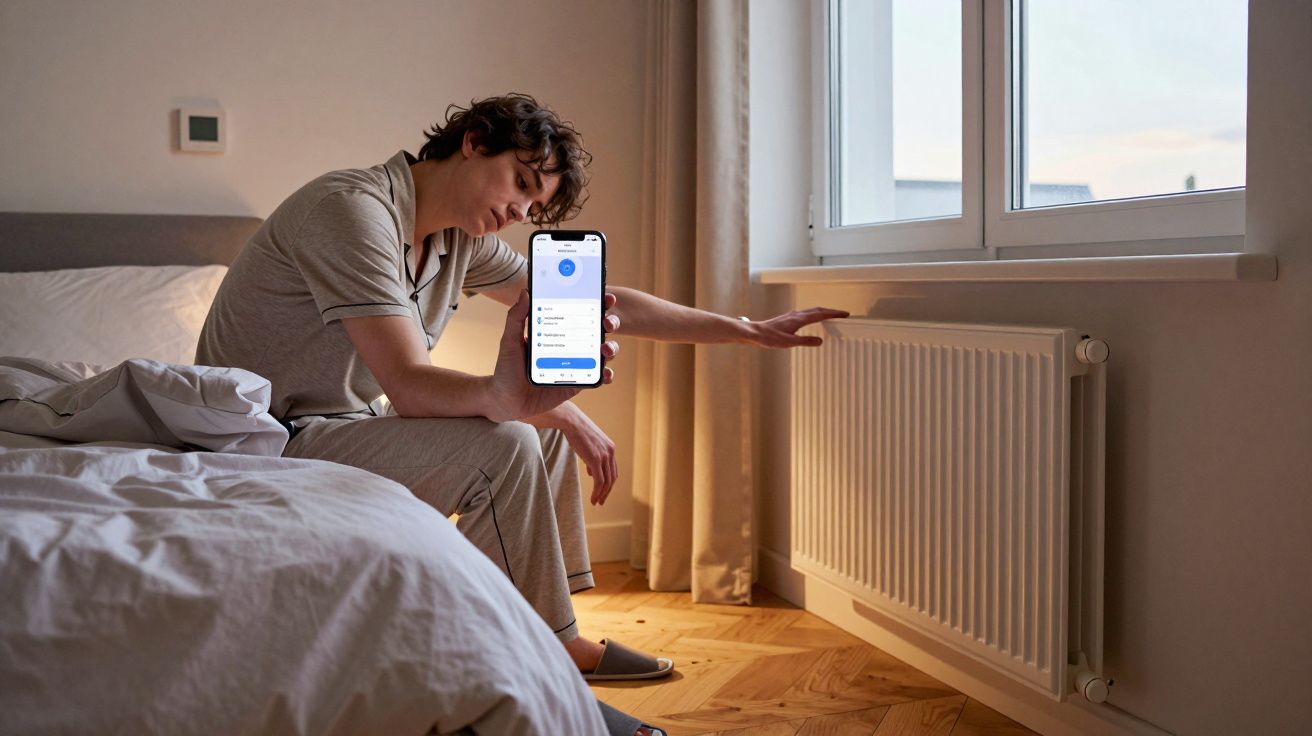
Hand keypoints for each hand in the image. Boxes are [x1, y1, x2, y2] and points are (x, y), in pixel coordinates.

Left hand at [486, 291, 616, 421]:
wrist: (506, 400)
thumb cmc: (507, 368)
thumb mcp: (510, 340)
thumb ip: (516, 317)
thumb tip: (525, 292)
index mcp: (557, 331)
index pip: (580, 312)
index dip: (596, 303)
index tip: (606, 296)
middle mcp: (570, 345)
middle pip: (597, 330)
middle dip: (610, 322)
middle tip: (607, 322)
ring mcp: (576, 364)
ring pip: (602, 352)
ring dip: (611, 347)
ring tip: (606, 349)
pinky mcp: (577, 383)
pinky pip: (597, 377)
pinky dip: (606, 374)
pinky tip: (605, 372)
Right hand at [560, 407, 618, 504]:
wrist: (571, 421)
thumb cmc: (576, 432)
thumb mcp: (588, 445)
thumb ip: (593, 458)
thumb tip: (592, 472)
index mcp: (610, 448)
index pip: (613, 470)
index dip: (609, 483)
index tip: (602, 492)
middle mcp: (610, 452)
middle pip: (612, 478)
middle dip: (607, 491)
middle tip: (600, 501)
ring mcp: (604, 456)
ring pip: (607, 482)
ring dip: (602, 494)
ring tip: (596, 502)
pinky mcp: (595, 459)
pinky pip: (599, 481)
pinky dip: (597, 492)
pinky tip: (593, 499)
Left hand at [744, 307, 849, 347]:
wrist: (755, 333)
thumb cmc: (769, 338)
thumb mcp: (790, 342)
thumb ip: (806, 341)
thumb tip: (820, 341)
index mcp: (800, 319)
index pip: (821, 314)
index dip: (834, 313)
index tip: (845, 314)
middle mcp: (797, 315)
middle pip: (818, 310)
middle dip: (831, 311)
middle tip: (842, 314)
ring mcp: (792, 315)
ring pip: (811, 311)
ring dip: (823, 312)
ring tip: (831, 315)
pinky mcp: (788, 318)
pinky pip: (805, 314)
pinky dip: (814, 315)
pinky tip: (812, 319)